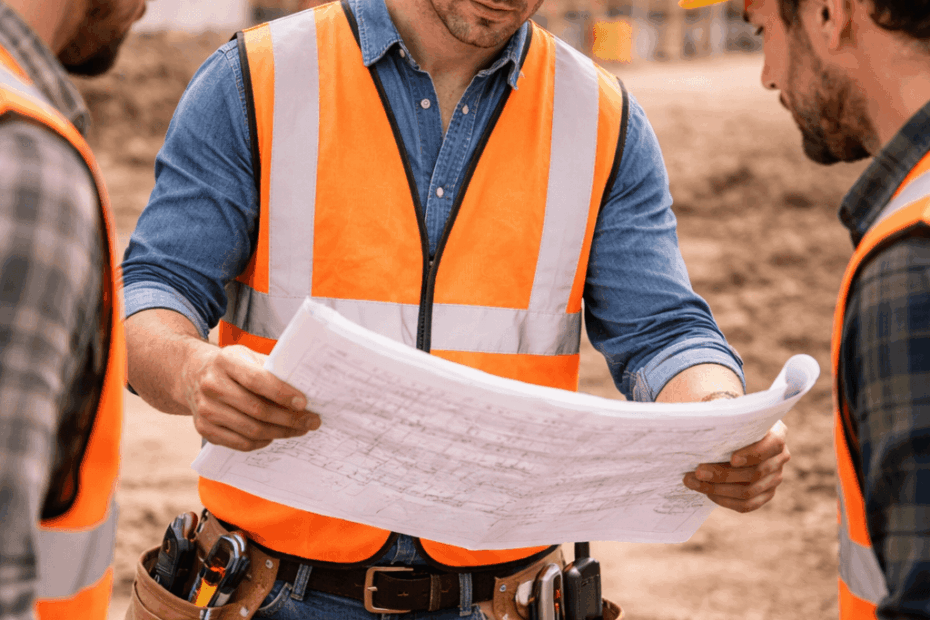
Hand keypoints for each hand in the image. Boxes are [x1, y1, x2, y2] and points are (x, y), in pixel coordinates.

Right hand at [183, 344, 319, 450]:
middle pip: (257, 410)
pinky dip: (262, 442)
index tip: (304, 403)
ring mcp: (206, 410)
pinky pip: (240, 443)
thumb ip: (271, 369)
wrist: (192, 374)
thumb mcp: (248, 355)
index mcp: (226, 361)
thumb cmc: (231, 365)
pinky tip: (275, 435)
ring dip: (281, 433)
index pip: (257, 380)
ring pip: (251, 430)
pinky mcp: (204, 429)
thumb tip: (305, 386)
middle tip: (311, 422)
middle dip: (290, 419)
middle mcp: (212, 386)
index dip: (282, 393)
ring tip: (299, 430)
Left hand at [682, 420, 788, 512]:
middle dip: (722, 474)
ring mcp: (775, 477)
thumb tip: (704, 421)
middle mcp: (781, 456)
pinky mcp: (766, 493)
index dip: (753, 453)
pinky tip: (707, 493)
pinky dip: (725, 500)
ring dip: (717, 489)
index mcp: (777, 433)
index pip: (773, 444)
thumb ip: (723, 416)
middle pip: (755, 472)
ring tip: (693, 482)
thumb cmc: (730, 421)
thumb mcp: (729, 413)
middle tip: (697, 472)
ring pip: (748, 491)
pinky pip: (747, 504)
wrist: (734, 434)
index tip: (732, 459)